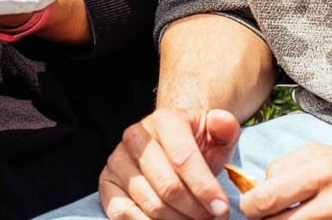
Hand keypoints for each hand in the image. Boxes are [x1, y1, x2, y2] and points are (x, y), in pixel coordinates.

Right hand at [98, 107, 239, 218]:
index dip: (205, 189)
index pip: (184, 159)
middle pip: (168, 187)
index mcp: (164, 121)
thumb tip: (222, 121)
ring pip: (151, 205)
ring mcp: (117, 160)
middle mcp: (135, 137)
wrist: (169, 146)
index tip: (222, 210)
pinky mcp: (106, 183)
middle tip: (211, 219)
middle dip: (195, 211)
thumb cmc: (196, 145)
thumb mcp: (215, 133)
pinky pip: (124, 214)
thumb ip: (224, 127)